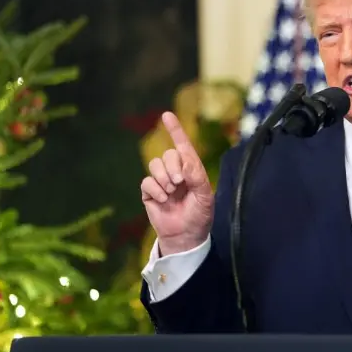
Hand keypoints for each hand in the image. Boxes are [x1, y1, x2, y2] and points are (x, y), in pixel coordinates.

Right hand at [141, 112, 213, 254]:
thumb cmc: (200, 216)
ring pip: (154, 165)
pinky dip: (155, 189)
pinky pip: (147, 181)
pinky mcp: (150, 192)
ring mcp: (162, 182)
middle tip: (180, 182)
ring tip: (171, 192)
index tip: (166, 115)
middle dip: (173, 166)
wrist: (186, 236)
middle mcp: (176, 172)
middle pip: (168, 154)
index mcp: (192, 170)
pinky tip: (163, 200)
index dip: (176, 130)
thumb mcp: (205, 196)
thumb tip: (185, 160)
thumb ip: (197, 176)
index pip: (184, 146)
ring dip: (164, 177)